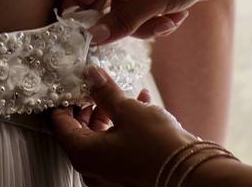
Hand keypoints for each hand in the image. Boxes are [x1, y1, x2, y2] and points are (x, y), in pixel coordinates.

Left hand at [51, 67, 200, 186]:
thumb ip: (105, 92)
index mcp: (84, 155)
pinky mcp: (129, 174)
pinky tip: (142, 104)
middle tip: (96, 86)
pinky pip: (119, 147)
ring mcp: (111, 175)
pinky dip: (125, 127)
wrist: (192, 174)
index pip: (60, 124)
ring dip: (111, 113)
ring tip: (123, 94)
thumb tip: (92, 76)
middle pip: (80, 132)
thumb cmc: (157, 148)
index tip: (71, 84)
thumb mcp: (128, 110)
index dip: (64, 100)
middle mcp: (93, 170)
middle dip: (90, 105)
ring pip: (102, 138)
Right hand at [63, 0, 241, 44]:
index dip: (79, 21)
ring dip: (147, 27)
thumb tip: (93, 38)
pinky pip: (141, 18)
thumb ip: (122, 21)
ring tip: (171, 20)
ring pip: (124, 21)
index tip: (87, 45)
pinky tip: (178, 16)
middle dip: (124, 28)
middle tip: (145, 31)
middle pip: (101, 13)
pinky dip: (157, 22)